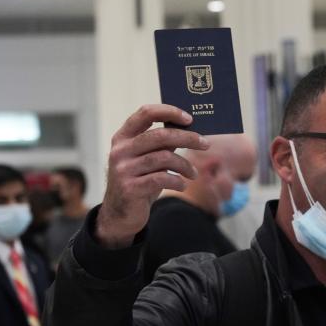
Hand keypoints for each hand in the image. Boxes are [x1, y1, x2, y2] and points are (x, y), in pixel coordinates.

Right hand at [97, 104, 209, 247]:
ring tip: (193, 174)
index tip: (190, 118)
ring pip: (164, 158)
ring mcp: (123, 169)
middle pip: (160, 135)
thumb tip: (190, 129)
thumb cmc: (140, 180)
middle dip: (187, 138)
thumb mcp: (148, 159)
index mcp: (123, 137)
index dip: (169, 111)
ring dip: (185, 165)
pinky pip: (162, 179)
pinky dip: (177, 181)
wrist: (120, 213)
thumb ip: (163, 144)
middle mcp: (120, 150)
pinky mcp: (130, 188)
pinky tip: (182, 185)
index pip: (145, 113)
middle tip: (205, 144)